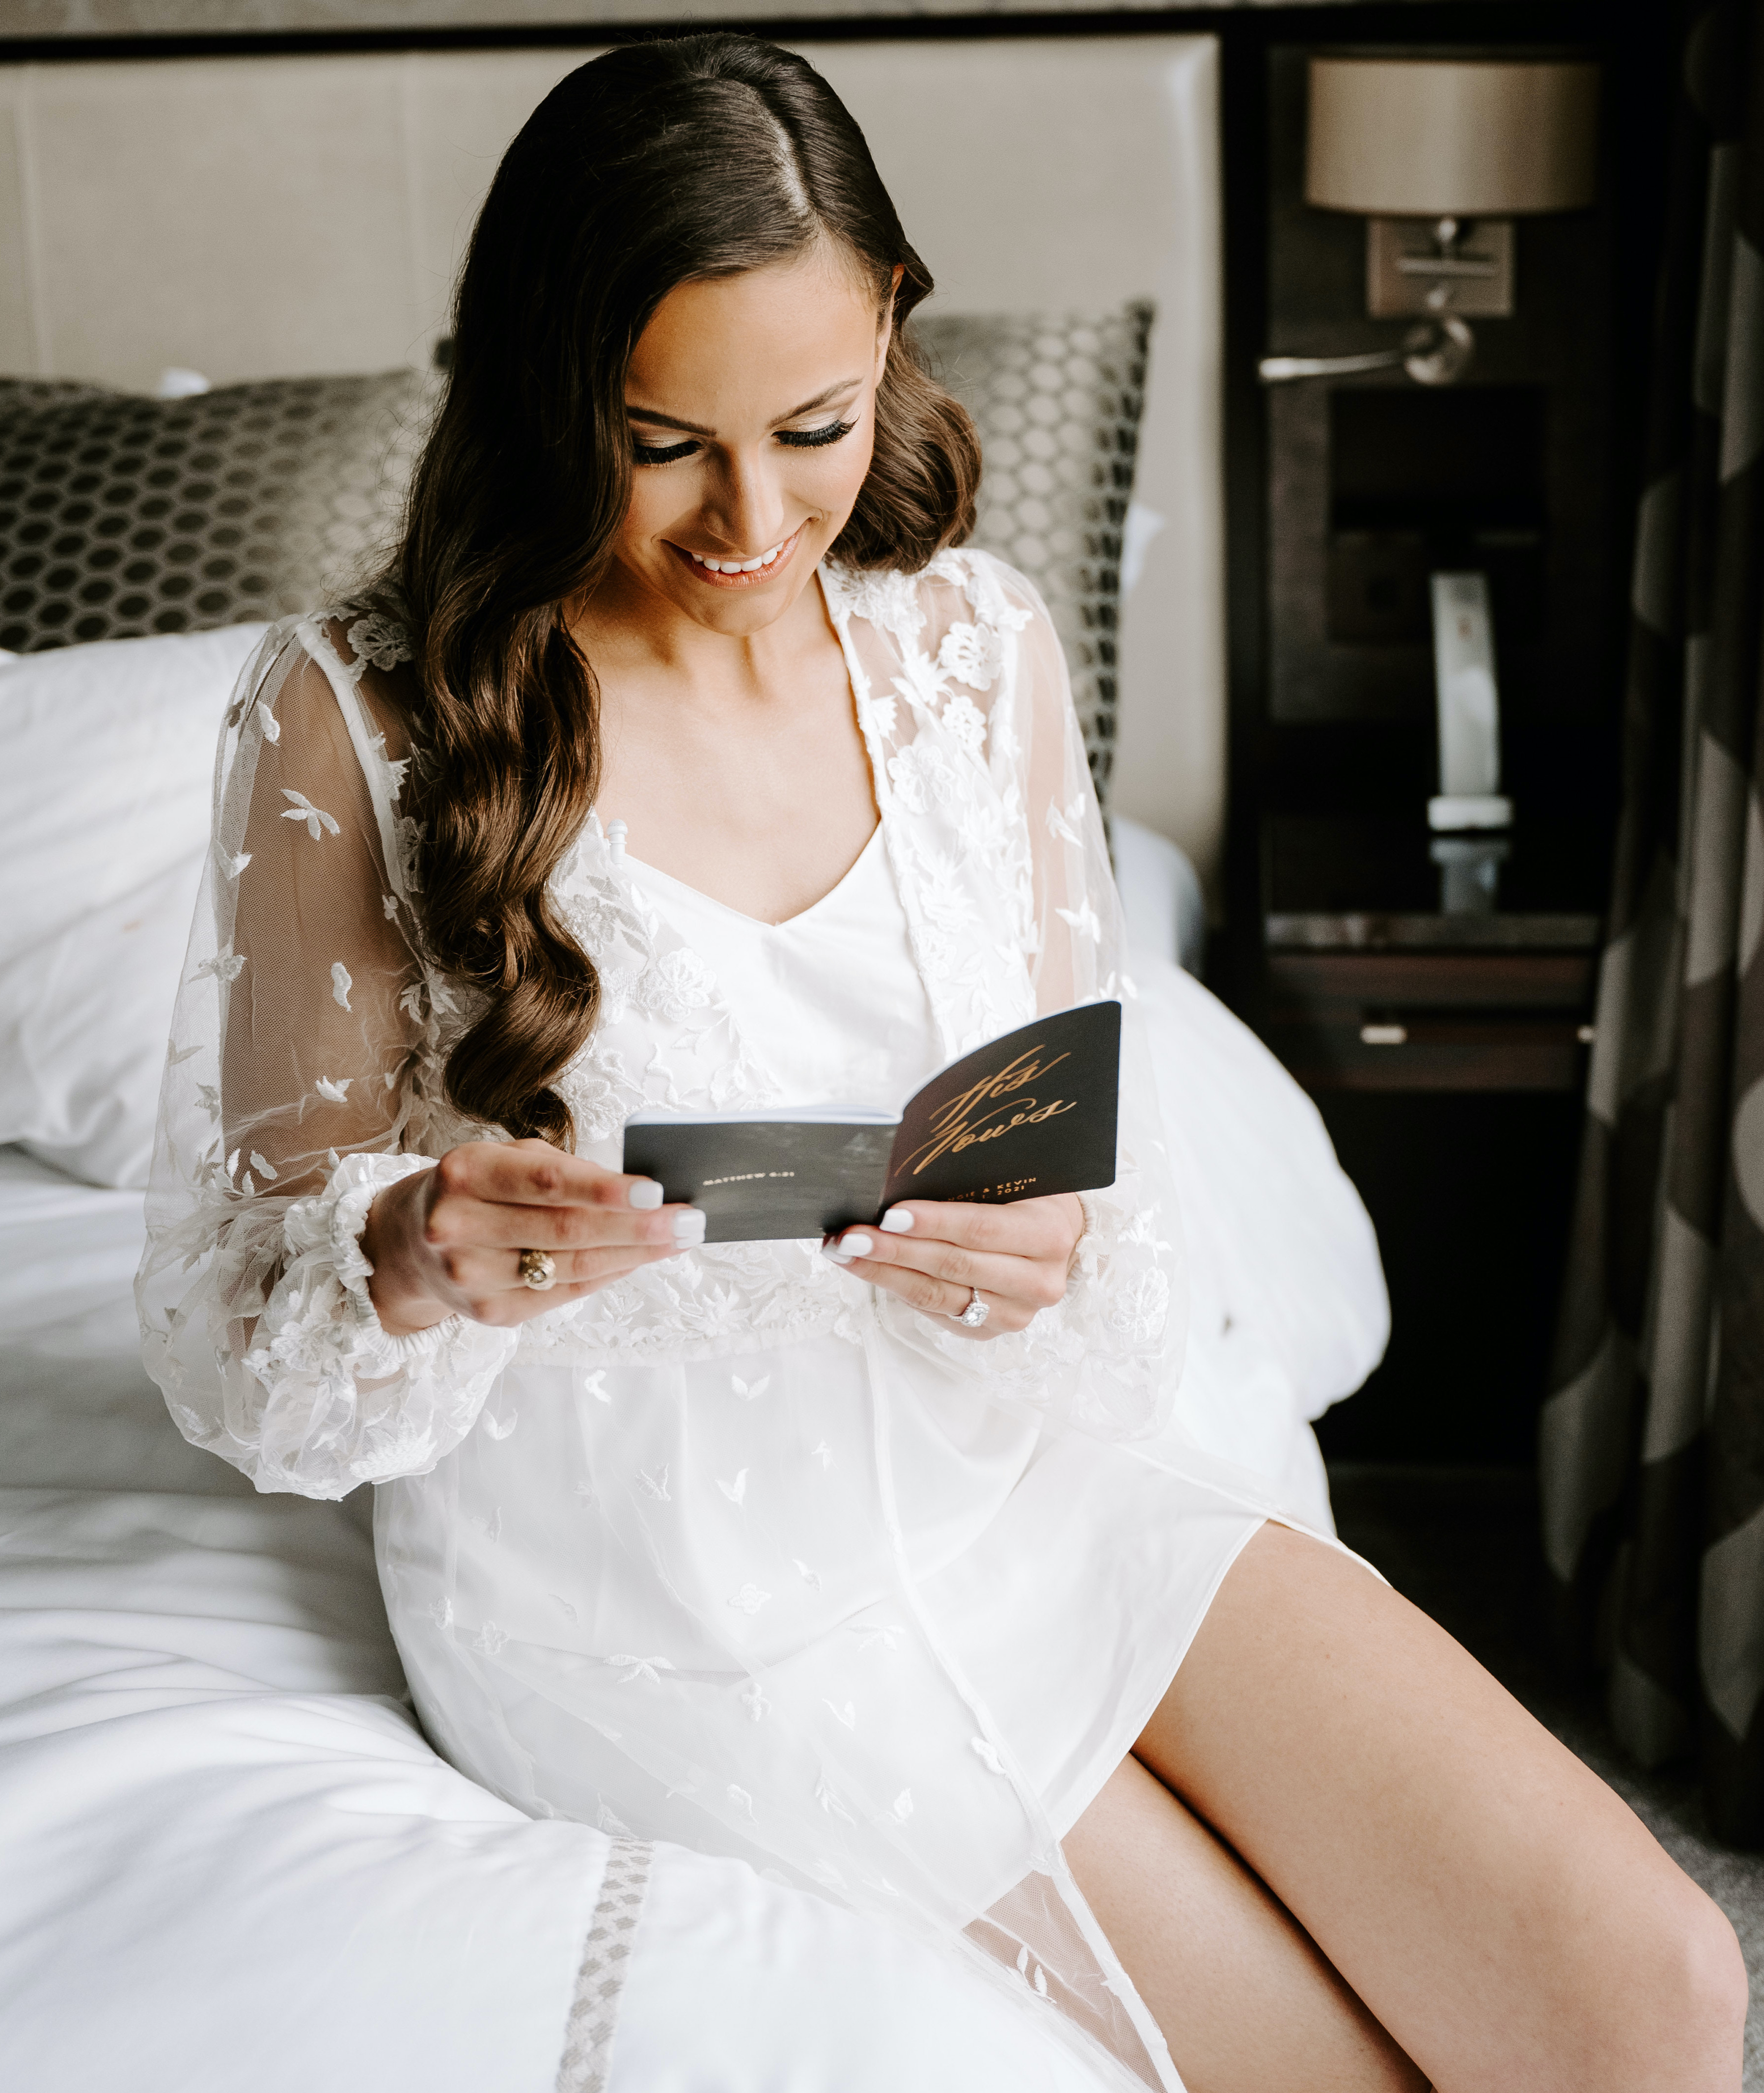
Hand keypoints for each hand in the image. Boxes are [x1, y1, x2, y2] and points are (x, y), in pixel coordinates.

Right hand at [362, 1138, 704, 1335]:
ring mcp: (471, 1277)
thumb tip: (644, 1191)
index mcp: (464, 1173)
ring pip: (572, 1267)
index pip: (545, 1182)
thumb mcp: (505, 1159)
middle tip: (689, 1220)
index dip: (604, 1189)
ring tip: (678, 1239)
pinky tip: (638, 1259)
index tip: (657, 1191)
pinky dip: (608, 1274)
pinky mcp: (490, 1313)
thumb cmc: (476, 1188)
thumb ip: (565, 1169)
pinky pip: (565, 1294)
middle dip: (637, 1227)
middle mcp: (459, 1227)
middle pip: (566, 1230)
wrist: (410, 1244)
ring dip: (635, 1254)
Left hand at [821, 1193, 1082, 1338]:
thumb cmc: (1027, 1200)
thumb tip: (898, 1184)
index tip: (887, 1214)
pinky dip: (896, 1289)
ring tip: (844, 1253)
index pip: (979, 1230)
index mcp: (1047, 1236)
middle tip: (849, 1236)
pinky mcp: (988, 1331)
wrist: (1059, 1241)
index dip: (931, 1223)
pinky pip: (935, 1311)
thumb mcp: (1013, 1182)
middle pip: (951, 1267)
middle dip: (893, 1250)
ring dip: (883, 1274)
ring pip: (936, 1296)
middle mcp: (1036, 1282)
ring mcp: (1014, 1314)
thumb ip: (969, 1186)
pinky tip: (868, 1270)